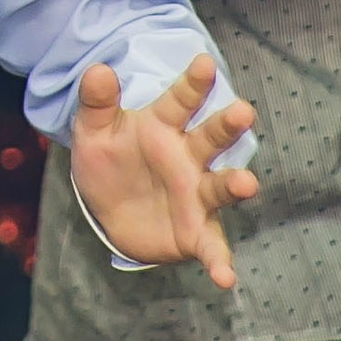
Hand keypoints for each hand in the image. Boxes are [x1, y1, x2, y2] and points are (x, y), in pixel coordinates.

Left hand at [69, 56, 258, 288]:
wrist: (106, 210)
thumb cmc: (108, 160)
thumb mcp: (93, 130)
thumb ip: (97, 102)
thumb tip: (97, 69)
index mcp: (163, 126)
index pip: (179, 100)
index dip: (192, 83)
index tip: (203, 63)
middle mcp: (187, 158)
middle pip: (210, 139)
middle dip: (226, 127)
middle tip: (242, 112)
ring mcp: (195, 195)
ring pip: (219, 186)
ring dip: (235, 184)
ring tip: (247, 184)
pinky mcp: (195, 231)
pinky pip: (212, 246)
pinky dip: (220, 261)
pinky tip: (225, 277)